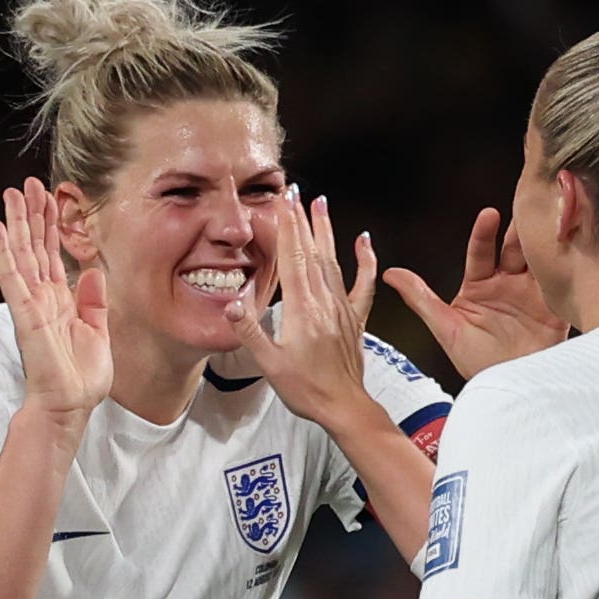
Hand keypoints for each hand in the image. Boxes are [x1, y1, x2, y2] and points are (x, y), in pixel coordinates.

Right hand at [0, 180, 111, 428]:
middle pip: (34, 246)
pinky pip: (11, 276)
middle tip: (27, 184)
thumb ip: (94, 301)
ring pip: (20, 254)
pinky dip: (2, 251)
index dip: (51, 225)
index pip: (52, 254)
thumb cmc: (81, 378)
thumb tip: (94, 271)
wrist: (71, 406)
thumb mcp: (98, 332)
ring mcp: (30, 303)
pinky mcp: (24, 313)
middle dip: (31, 214)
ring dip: (15, 223)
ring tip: (11, 194)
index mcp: (59, 301)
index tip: (50, 198)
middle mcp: (42, 297)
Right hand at [230, 195, 380, 431]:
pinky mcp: (355, 318)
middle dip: (301, 219)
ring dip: (325, 230)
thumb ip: (250, 330)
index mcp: (301, 309)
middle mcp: (324, 302)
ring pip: (333, 260)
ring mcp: (342, 308)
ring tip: (320, 202)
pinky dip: (365, 260)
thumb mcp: (269, 364)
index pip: (292, 258)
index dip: (286, 226)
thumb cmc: (306, 389)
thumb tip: (233, 301)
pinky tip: (364, 240)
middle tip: (295, 191)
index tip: (282, 201)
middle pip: (310, 251)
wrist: (343, 407)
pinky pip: (362, 283)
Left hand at [387, 208, 564, 380]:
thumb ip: (421, 299)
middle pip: (513, 248)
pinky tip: (567, 247)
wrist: (511, 392)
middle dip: (518, 230)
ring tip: (546, 222)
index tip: (488, 215)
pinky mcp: (555, 305)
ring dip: (542, 240)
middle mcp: (507, 284)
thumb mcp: (446, 329)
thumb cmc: (478, 364)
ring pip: (538, 258)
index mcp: (480, 285)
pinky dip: (564, 263)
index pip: (481, 251)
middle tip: (524, 209)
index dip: (485, 233)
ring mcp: (533, 293)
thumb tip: (390, 274)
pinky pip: (560, 280)